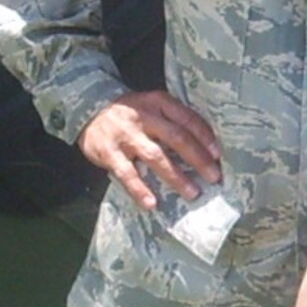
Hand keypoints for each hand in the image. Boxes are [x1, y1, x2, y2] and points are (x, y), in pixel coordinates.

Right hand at [78, 91, 220, 209]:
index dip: (204, 136)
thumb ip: (172, 120)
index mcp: (157, 103)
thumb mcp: (152, 105)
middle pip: (176, 138)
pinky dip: (139, 190)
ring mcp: (125, 135)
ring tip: (192, 193)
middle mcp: (143, 117)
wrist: (88, 106)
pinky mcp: (108, 152)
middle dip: (197, 159)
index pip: (186, 118)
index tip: (218, 154)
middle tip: (213, 176)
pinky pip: (127, 174)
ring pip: (155, 157)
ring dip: (176, 177)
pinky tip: (152, 203)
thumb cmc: (130, 111)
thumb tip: (204, 147)